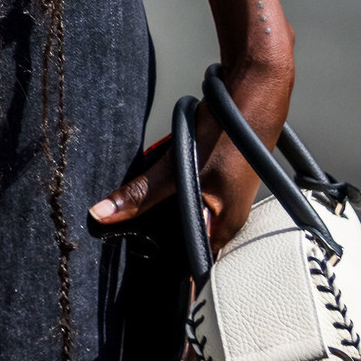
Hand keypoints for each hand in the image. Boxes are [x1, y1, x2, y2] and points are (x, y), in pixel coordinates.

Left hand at [89, 51, 294, 253]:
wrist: (256, 95)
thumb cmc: (232, 134)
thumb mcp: (180, 166)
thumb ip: (143, 194)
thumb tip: (104, 213)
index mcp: (223, 227)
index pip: (191, 264)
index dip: (164, 263)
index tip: (139, 265)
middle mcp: (228, 218)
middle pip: (185, 234)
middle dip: (160, 228)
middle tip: (137, 220)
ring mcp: (227, 197)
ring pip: (186, 208)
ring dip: (168, 200)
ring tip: (155, 190)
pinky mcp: (222, 178)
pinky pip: (193, 189)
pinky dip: (178, 182)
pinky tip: (171, 168)